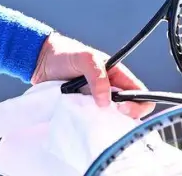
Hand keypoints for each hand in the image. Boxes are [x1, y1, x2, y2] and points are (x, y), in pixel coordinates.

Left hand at [30, 32, 155, 119]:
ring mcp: (96, 103)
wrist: (41, 61)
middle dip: (122, 117)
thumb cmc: (65, 54)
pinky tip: (83, 123)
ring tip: (92, 119)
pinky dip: (91, 126)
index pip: (140, 93)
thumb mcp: (85, 58)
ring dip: (105, 122)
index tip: (122, 107)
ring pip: (111, 120)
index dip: (138, 104)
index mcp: (118, 76)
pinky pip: (93, 123)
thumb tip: (105, 100)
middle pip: (128, 111)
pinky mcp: (83, 112)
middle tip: (106, 115)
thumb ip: (98, 75)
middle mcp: (110, 91)